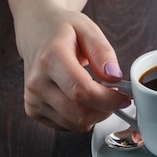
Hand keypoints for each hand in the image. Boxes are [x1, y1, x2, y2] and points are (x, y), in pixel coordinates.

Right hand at [15, 5, 129, 131]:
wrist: (36, 31)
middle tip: (113, 95)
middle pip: (80, 113)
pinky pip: (68, 126)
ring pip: (76, 124)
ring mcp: (32, 99)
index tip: (124, 97)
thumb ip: (103, 52)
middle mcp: (37, 82)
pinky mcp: (33, 110)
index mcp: (49, 59)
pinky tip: (81, 99)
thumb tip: (114, 76)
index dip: (108, 100)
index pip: (82, 92)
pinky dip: (81, 117)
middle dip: (105, 109)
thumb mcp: (88, 30)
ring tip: (96, 93)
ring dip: (95, 114)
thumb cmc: (62, 30)